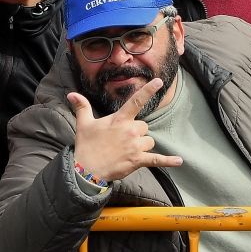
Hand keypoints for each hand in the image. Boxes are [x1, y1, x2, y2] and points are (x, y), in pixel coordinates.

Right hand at [68, 78, 182, 183]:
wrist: (87, 170)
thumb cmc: (86, 146)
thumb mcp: (83, 124)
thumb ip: (82, 107)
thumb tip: (71, 94)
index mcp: (119, 120)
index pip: (136, 101)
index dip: (148, 90)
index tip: (159, 81)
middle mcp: (130, 131)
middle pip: (144, 127)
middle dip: (136, 133)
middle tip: (121, 141)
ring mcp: (135, 146)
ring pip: (149, 141)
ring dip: (142, 145)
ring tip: (127, 151)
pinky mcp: (138, 160)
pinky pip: (157, 159)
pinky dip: (169, 161)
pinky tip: (179, 161)